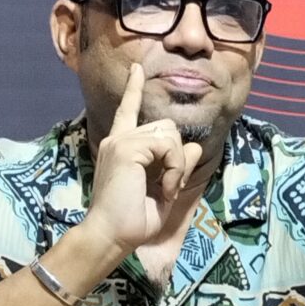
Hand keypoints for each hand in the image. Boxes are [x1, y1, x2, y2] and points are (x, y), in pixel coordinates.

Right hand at [83, 63, 202, 255]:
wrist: (111, 236)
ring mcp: (121, 141)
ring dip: (176, 164)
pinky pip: (168, 146)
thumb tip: (193, 144)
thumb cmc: (133, 221)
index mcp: (121, 147)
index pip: (128, 110)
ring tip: (165, 189)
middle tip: (169, 186)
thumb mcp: (164, 190)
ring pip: (170, 134)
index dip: (134, 89)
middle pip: (166, 126)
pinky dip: (174, 169)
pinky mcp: (127, 147)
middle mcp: (118, 139)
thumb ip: (177, 166)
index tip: (136, 69)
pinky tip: (165, 188)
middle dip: (177, 155)